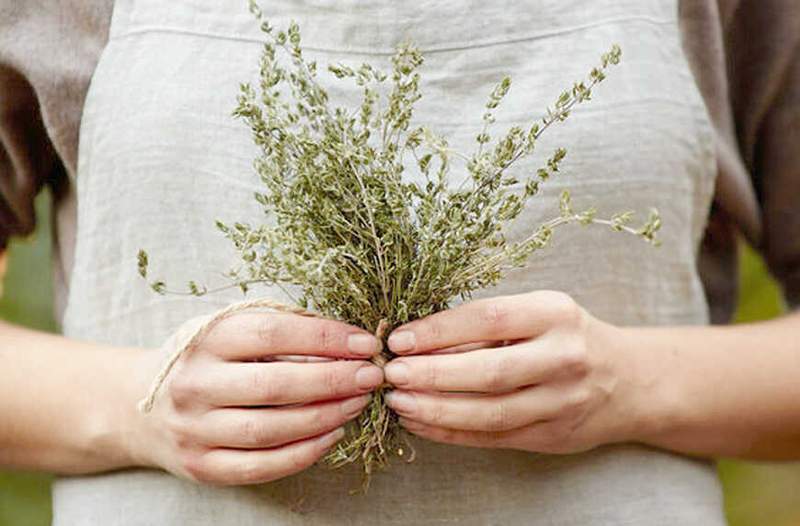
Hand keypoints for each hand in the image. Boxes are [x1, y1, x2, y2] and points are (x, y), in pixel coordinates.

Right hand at [129, 312, 383, 484]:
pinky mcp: (201, 466)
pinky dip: (303, 453)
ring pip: (271, 429)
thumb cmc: (204, 360)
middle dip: (334, 380)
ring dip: (325, 416)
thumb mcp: (229, 331)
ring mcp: (195, 429)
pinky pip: (261, 465)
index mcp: (205, 339)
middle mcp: (195, 384)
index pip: (272, 333)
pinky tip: (333, 435)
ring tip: (358, 403)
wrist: (140, 405)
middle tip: (372, 376)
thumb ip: (280, 331)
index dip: (325, 338)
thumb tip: (348, 341)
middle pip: (275, 385)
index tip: (364, 343)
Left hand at [383, 291, 642, 453]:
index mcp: (555, 314)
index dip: (439, 330)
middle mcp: (563, 358)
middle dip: (433, 374)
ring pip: (490, 413)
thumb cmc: (567, 337)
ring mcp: (561, 402)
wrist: (629, 380)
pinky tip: (420, 423)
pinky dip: (451, 432)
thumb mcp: (538, 312)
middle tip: (392, 374)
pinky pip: (493, 438)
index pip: (488, 319)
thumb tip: (418, 337)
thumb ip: (488, 323)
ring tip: (398, 402)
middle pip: (489, 371)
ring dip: (437, 409)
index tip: (399, 339)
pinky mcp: (553, 436)